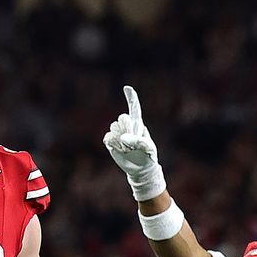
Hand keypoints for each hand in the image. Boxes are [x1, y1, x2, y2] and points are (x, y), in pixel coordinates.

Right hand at [103, 85, 165, 199]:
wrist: (139, 169)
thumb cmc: (147, 156)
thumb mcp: (148, 148)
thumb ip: (137, 141)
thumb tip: (123, 138)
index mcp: (138, 124)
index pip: (134, 108)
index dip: (131, 97)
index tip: (126, 87)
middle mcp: (126, 126)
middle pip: (122, 118)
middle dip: (127, 130)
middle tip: (133, 144)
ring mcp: (117, 133)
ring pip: (114, 128)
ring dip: (121, 141)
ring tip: (128, 149)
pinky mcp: (110, 141)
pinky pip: (107, 138)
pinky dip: (114, 145)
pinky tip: (120, 150)